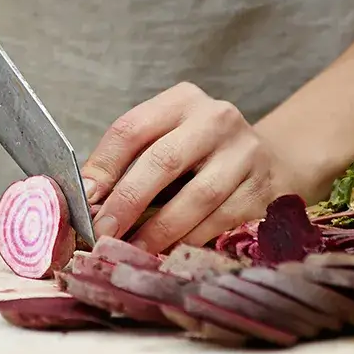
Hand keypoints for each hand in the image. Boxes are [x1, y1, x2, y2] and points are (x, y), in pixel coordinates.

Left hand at [79, 82, 303, 253]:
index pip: (132, 129)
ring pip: (197, 196)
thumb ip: (128, 162)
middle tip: (103, 231)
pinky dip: (191, 239)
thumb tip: (87, 200)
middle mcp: (216, 119)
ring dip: (159, 229)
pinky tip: (169, 252)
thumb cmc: (199, 154)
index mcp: (181, 101)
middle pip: (163, 161)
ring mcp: (245, 153)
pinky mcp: (263, 188)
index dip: (104, 166)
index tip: (85, 199)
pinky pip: (222, 220)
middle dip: (128, 201)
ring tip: (132, 250)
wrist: (268, 161)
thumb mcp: (165, 140)